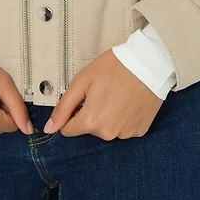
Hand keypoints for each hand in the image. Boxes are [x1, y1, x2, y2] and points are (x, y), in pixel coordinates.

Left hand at [42, 49, 164, 138]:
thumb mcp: (82, 81)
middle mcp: (108, 134)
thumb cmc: (114, 68)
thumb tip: (50, 128)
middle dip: (90, 113)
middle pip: (88, 128)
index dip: (71, 114)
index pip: (68, 130)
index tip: (81, 99)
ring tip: (117, 95)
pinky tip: (127, 102)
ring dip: (107, 116)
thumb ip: (63, 106)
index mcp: (91, 121)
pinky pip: (122, 128)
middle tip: (101, 92)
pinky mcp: (139, 131)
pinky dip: (122, 118)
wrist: (149, 64)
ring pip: (106, 129)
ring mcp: (125, 134)